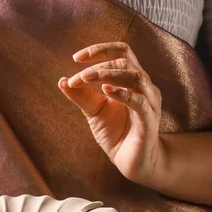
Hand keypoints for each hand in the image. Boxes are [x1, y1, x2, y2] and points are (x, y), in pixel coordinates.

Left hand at [58, 42, 163, 184]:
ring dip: (108, 74)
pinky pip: (139, 101)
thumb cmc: (116, 133)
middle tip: (78, 77)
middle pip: (126, 61)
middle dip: (98, 65)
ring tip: (87, 78)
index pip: (121, 52)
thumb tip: (62, 80)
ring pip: (135, 76)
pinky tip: (107, 91)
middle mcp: (144, 86)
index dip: (99, 50)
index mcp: (131, 80)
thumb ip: (81, 96)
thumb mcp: (94, 112)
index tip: (76, 58)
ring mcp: (149, 102)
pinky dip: (123, 94)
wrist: (130, 161)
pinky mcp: (149, 119)